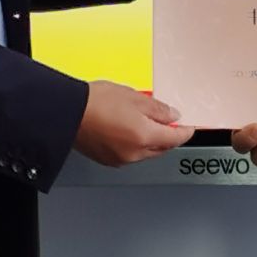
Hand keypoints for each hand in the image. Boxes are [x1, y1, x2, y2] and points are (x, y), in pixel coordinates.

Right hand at [73, 80, 194, 165]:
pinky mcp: (108, 160)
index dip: (184, 131)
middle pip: (162, 148)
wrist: (68, 112)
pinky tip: (129, 129)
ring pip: (146, 152)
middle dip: (168, 136)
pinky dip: (135, 144)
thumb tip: (172, 115)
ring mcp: (120, 159)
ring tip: (144, 121)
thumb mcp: (134, 96)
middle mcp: (134, 153)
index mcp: (144, 137)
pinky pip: (130, 154)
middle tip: (169, 122)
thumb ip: (157, 109)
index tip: (188, 127)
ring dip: (151, 140)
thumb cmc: (95, 102)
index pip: (175, 138)